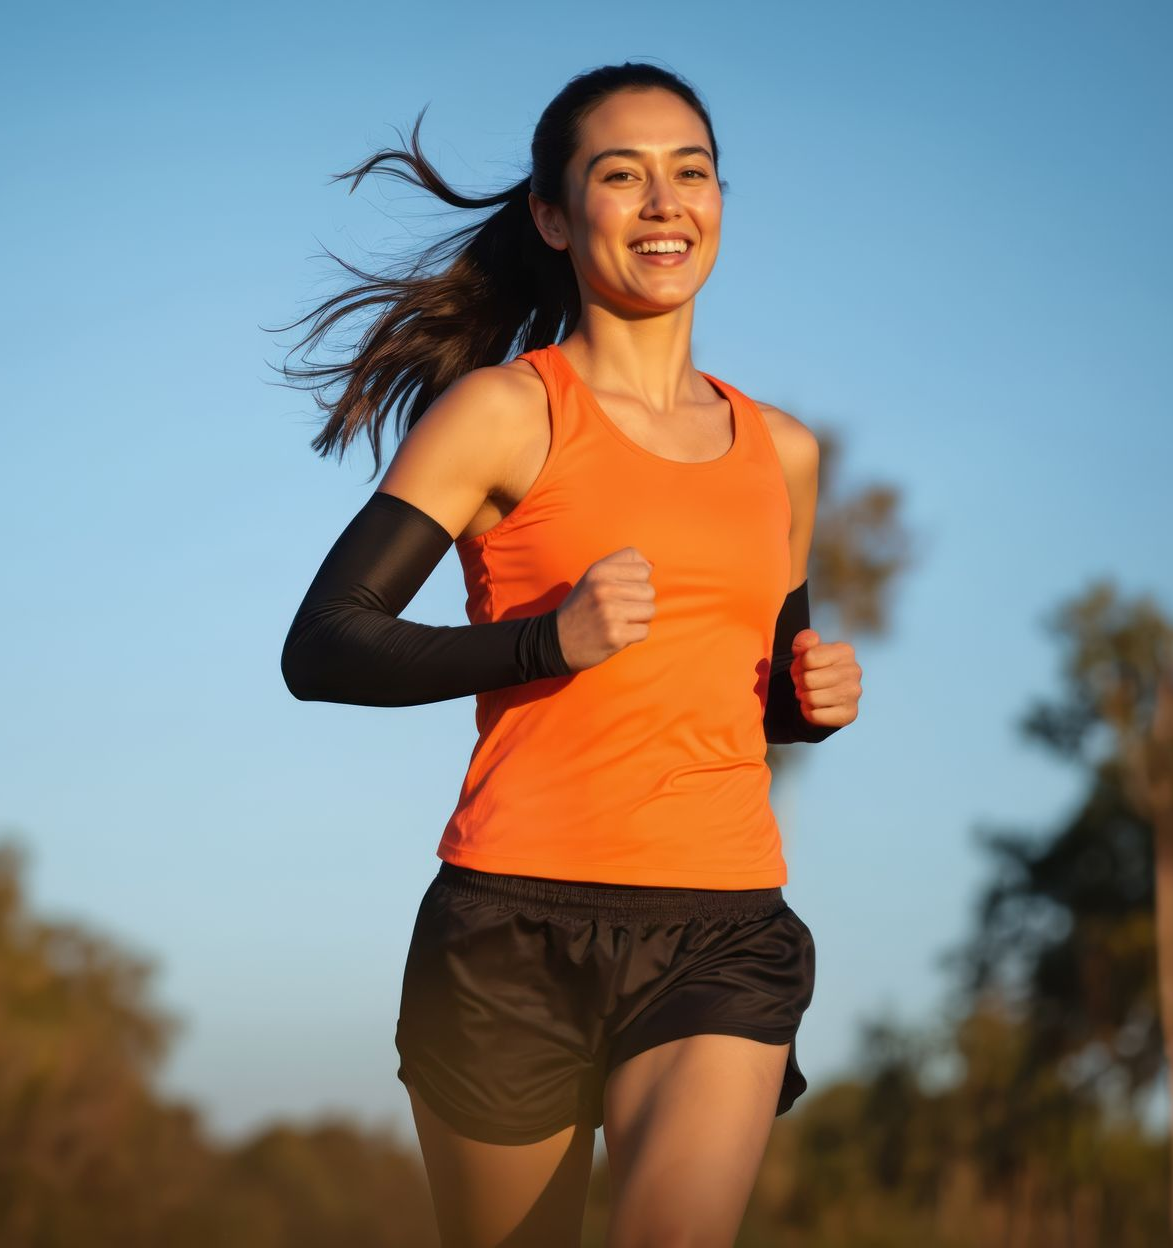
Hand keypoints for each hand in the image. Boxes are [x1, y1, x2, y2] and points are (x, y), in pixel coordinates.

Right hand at [554, 547, 655, 671]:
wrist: (557, 641)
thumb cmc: (582, 607)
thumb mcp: (594, 578)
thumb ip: (621, 565)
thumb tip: (650, 566)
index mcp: (599, 571)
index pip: (644, 568)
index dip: (637, 582)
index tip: (621, 592)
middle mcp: (604, 588)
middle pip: (649, 591)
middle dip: (640, 602)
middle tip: (620, 610)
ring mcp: (610, 612)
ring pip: (650, 610)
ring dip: (639, 619)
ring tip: (619, 621)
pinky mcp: (615, 635)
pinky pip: (644, 631)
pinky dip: (634, 635)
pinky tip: (617, 634)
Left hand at [790, 630, 860, 728]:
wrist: (822, 695)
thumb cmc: (814, 671)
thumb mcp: (805, 652)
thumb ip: (804, 641)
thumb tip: (808, 641)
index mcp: (845, 651)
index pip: (808, 658)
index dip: (799, 665)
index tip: (804, 668)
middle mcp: (854, 671)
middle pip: (809, 679)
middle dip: (800, 683)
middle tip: (804, 684)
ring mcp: (854, 693)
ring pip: (812, 698)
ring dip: (804, 698)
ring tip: (809, 694)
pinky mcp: (850, 713)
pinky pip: (816, 715)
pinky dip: (808, 712)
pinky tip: (814, 707)